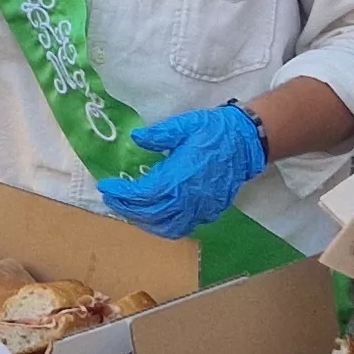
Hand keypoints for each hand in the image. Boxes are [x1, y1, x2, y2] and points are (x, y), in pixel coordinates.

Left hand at [96, 104, 269, 239]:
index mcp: (177, 178)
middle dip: (127, 208)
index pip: (141, 194)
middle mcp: (188, 199)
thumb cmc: (214, 131)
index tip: (107, 186)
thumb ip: (158, 135)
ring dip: (146, 222)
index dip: (121, 193)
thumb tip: (136, 138)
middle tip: (113, 198)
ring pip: (167, 227)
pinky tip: (159, 216)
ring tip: (132, 210)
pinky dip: (166, 226)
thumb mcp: (184, 126)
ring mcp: (201, 209)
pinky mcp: (211, 212)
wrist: (246, 142)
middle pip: (149, 214)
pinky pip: (184, 227)